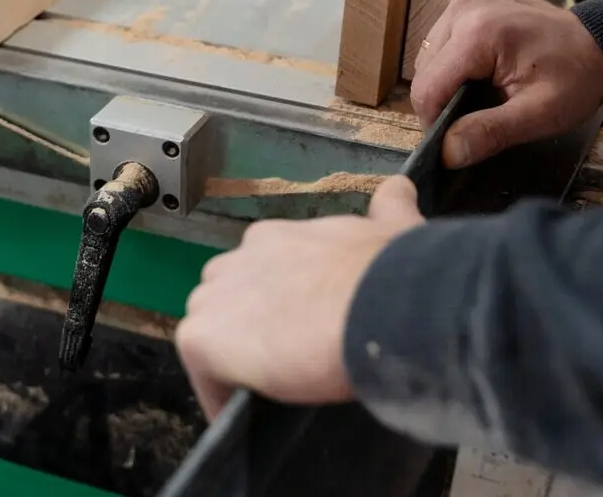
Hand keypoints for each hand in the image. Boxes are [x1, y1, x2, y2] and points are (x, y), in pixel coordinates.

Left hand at [175, 176, 423, 418]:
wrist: (380, 307)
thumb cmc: (390, 272)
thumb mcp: (394, 228)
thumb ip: (390, 208)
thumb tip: (399, 189)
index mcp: (276, 238)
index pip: (259, 271)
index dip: (276, 302)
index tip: (298, 325)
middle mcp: (239, 260)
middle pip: (226, 300)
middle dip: (247, 328)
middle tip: (284, 359)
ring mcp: (215, 298)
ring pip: (211, 333)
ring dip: (232, 360)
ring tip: (268, 390)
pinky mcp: (202, 338)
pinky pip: (203, 374)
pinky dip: (221, 396)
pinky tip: (249, 414)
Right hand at [411, 0, 602, 168]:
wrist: (601, 43)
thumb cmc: (575, 79)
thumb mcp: (537, 115)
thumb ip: (488, 133)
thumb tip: (445, 153)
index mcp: (478, 33)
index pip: (427, 87)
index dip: (434, 119)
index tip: (455, 137)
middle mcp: (465, 5)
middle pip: (425, 68)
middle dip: (442, 98)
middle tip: (476, 114)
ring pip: (430, 50)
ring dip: (446, 76)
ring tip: (480, 88)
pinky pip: (444, 33)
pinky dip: (454, 55)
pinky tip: (481, 64)